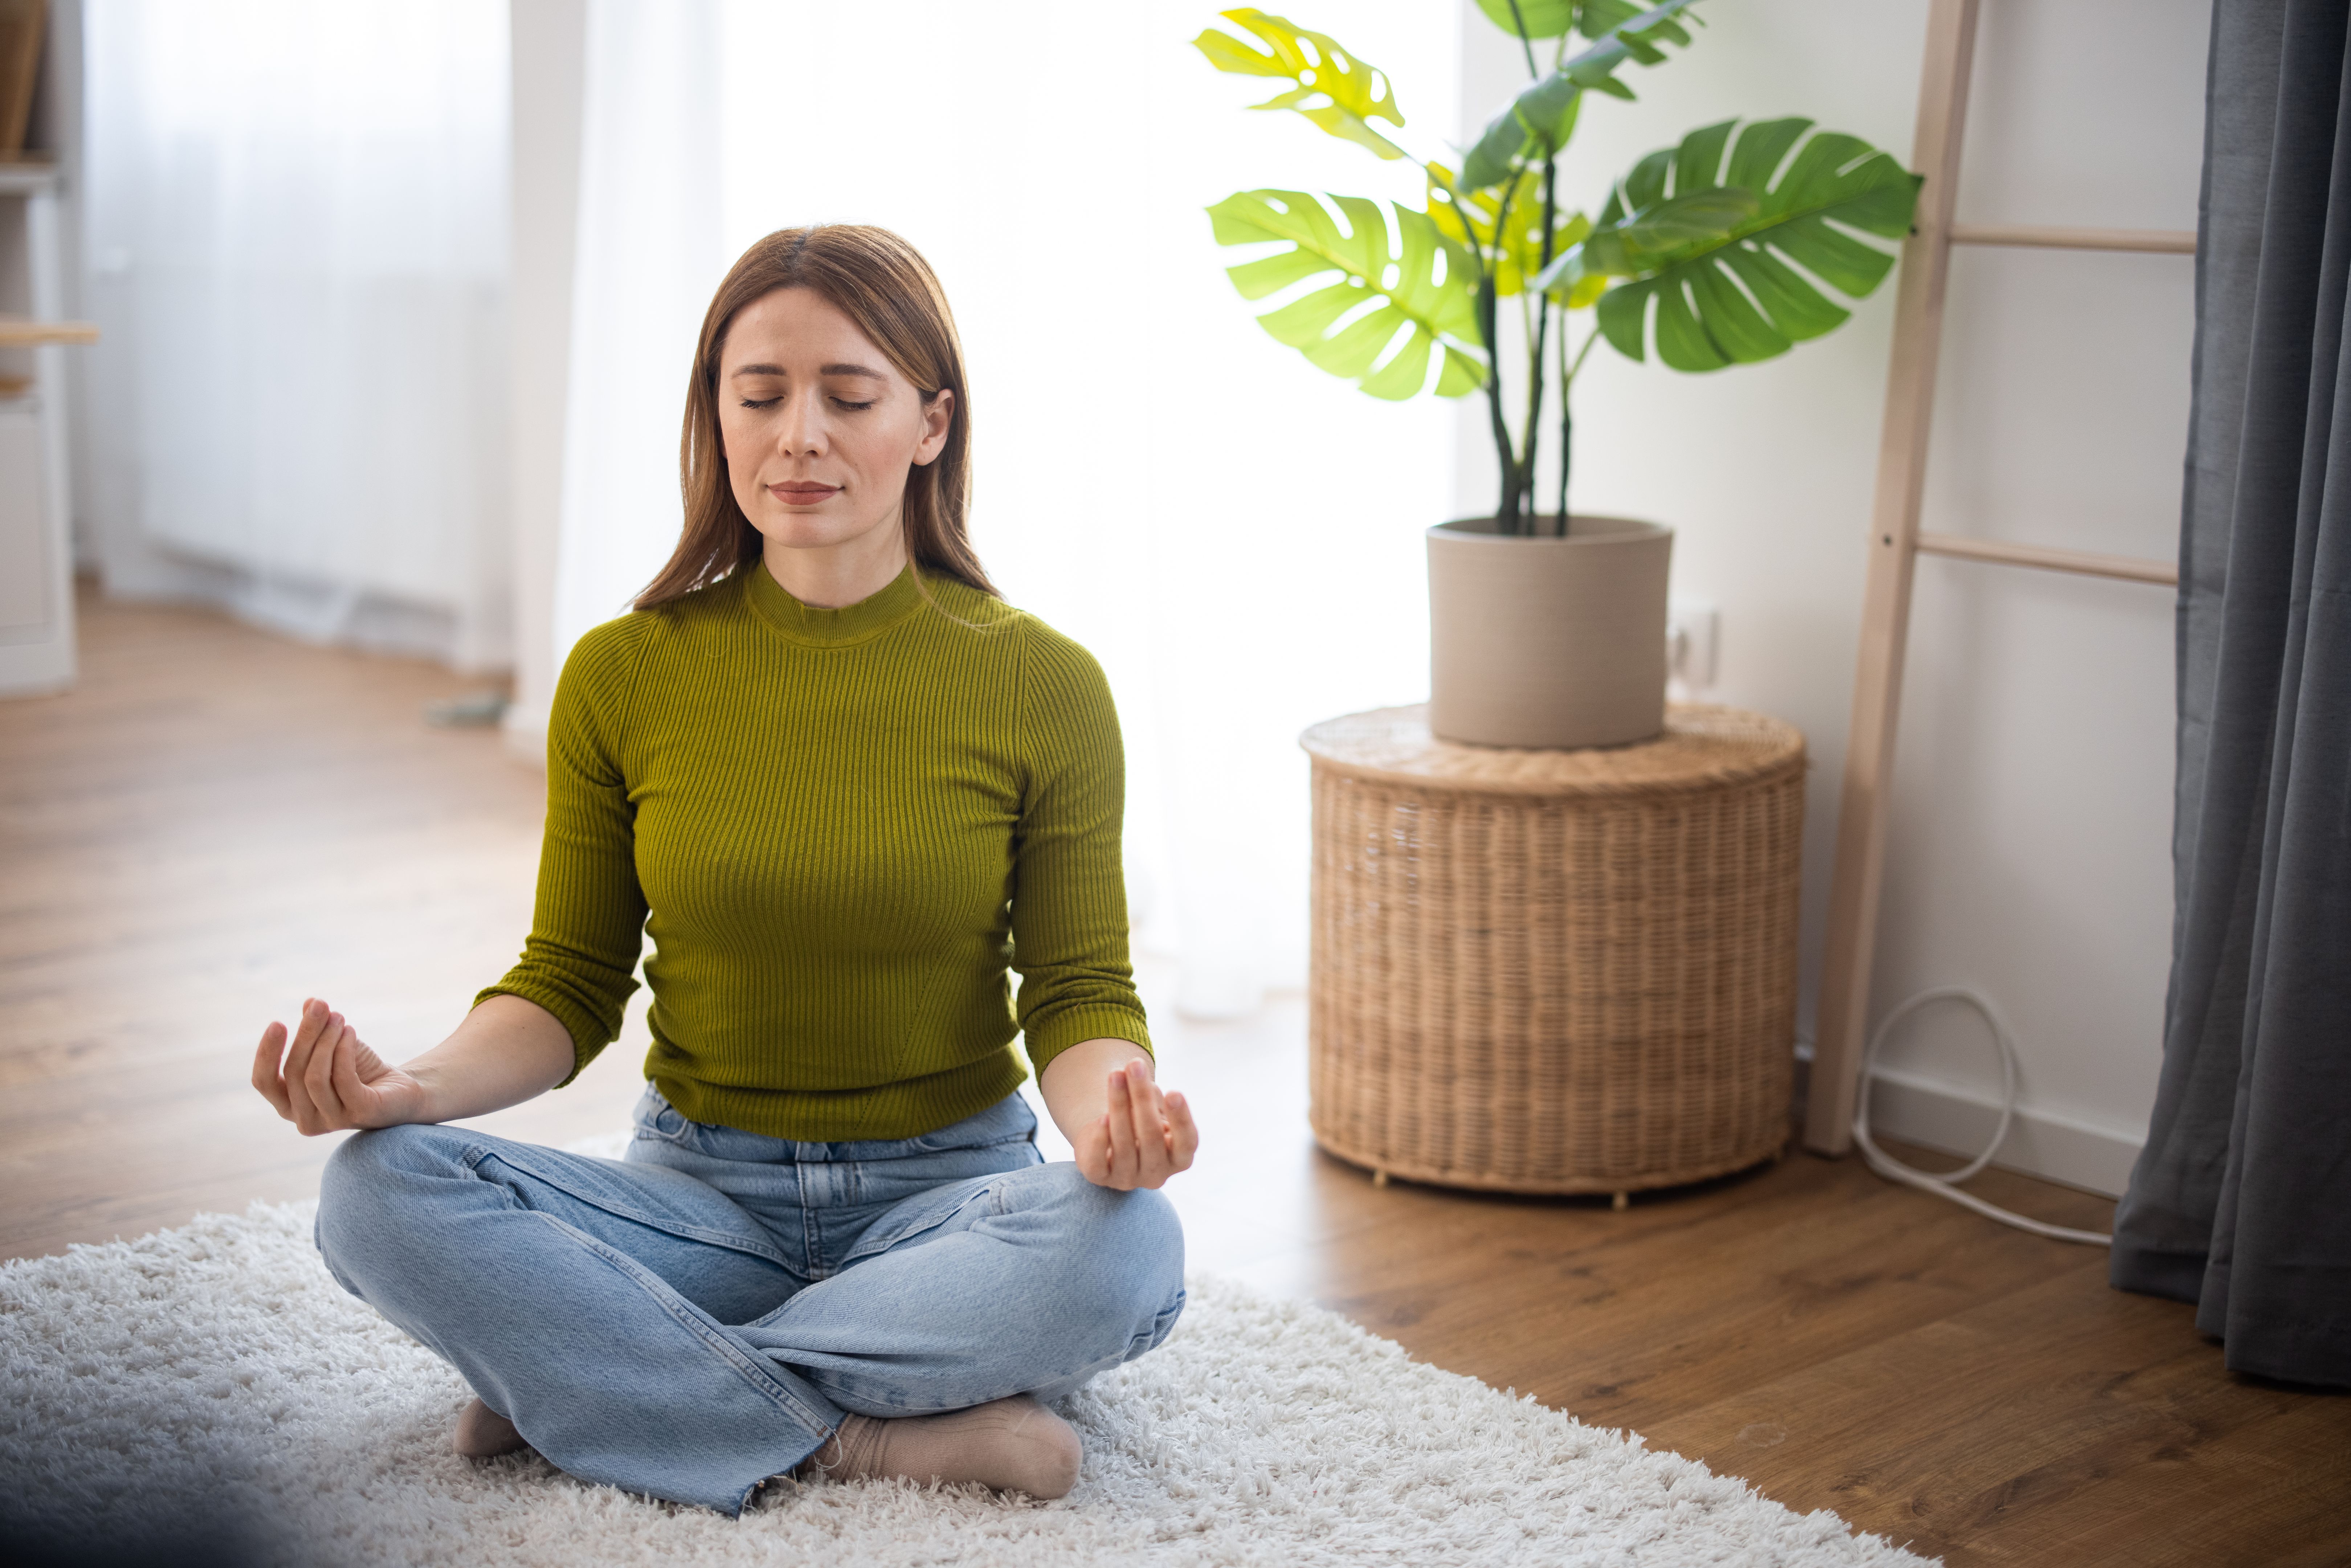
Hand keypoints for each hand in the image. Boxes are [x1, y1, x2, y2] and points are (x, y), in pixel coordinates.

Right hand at [251, 997, 427, 1134]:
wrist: (401, 1089)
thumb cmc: (358, 1070)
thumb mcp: (331, 1047)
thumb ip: (315, 1030)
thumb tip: (309, 1002)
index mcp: (289, 1106)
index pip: (264, 1082)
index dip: (266, 1053)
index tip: (277, 1023)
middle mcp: (305, 1120)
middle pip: (293, 1072)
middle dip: (306, 1033)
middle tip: (320, 1006)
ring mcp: (331, 1120)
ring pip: (314, 1075)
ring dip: (326, 1039)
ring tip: (339, 1017)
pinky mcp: (359, 1113)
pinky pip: (343, 1078)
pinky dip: (344, 1050)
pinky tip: (351, 1032)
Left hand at [1071, 1058, 1198, 1190]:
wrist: (1109, 1140)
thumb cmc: (1141, 1119)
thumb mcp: (1153, 1108)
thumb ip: (1150, 1094)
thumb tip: (1136, 1072)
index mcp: (1179, 1158)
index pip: (1187, 1142)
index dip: (1181, 1119)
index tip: (1174, 1092)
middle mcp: (1156, 1174)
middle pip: (1151, 1136)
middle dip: (1142, 1097)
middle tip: (1135, 1065)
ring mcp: (1128, 1179)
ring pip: (1124, 1145)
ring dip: (1119, 1105)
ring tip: (1116, 1075)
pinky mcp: (1100, 1179)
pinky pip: (1098, 1163)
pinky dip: (1100, 1139)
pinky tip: (1101, 1117)